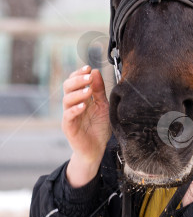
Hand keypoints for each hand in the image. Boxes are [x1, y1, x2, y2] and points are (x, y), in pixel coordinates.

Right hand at [62, 65, 111, 186]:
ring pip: (66, 100)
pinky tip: (83, 106)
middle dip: (77, 80)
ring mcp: (69, 115)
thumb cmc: (99, 127)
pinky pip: (68, 116)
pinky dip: (75, 109)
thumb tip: (95, 71)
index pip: (74, 81)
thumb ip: (99, 90)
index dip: (79, 73)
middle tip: (88, 77)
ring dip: (77, 93)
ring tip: (88, 90)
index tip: (88, 67)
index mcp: (80, 97)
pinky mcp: (69, 127)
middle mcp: (72, 104)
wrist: (97, 149)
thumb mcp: (103, 105)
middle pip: (67, 87)